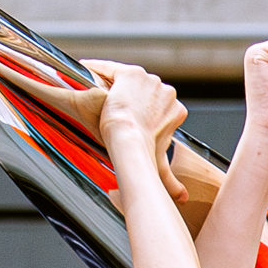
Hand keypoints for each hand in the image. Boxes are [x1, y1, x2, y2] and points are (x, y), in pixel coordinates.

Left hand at [89, 61, 189, 204]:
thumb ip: (171, 180)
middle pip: (142, 91)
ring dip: (114, 85)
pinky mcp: (130, 73)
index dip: (140, 110)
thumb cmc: (143, 152)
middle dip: (129, 98)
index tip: (127, 117)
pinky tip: (84, 72)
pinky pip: (110, 69)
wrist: (128, 138)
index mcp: (175, 109)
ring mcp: (148, 80)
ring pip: (128, 80)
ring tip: (95, 94)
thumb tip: (183, 199)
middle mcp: (165, 91)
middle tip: (110, 109)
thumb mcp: (160, 165)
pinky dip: (97, 70)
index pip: (154, 104)